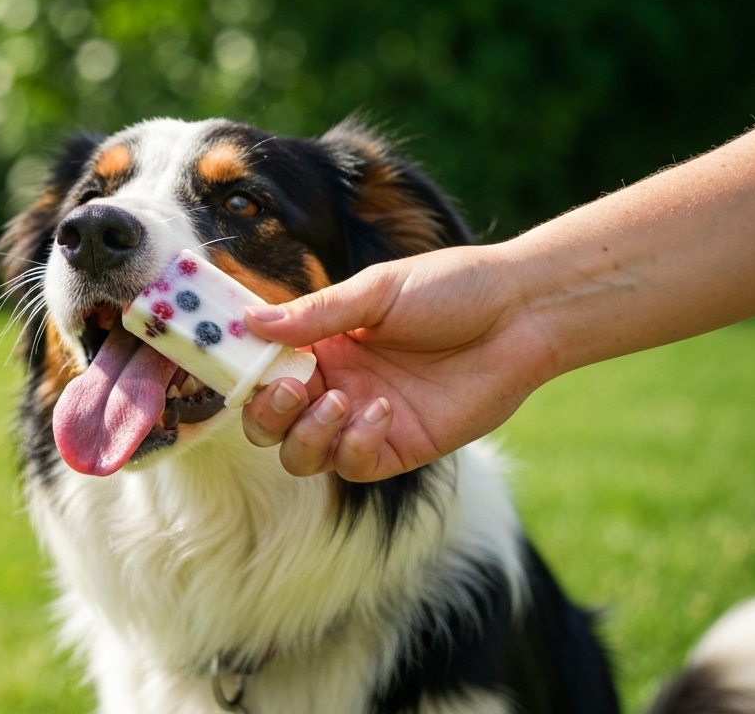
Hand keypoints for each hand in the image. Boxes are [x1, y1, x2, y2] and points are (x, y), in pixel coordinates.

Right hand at [241, 244, 557, 481]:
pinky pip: (354, 465)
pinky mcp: (399, 448)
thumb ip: (314, 314)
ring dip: (307, 434)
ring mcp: (364, 420)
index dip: (242, 372)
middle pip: (270, 423)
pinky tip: (383, 410)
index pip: (262, 369)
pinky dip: (356, 444)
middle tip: (291, 388)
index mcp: (322, 343)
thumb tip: (249, 321)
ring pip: (303, 455)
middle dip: (267, 414)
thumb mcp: (376, 292)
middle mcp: (335, 384)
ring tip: (340, 400)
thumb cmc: (451, 289)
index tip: (234, 363)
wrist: (520, 313)